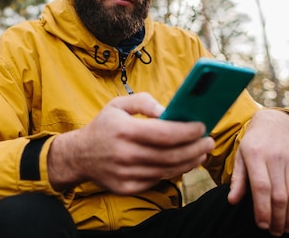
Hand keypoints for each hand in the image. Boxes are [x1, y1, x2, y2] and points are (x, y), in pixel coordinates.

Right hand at [48, 93, 214, 193]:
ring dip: (189, 161)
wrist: (79, 155)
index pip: (164, 134)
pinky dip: (173, 172)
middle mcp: (125, 154)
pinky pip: (157, 181)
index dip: (187, 131)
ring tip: (201, 152)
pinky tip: (182, 163)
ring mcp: (125, 173)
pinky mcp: (126, 187)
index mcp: (124, 130)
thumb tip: (167, 110)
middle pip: (171, 155)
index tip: (202, 126)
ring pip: (167, 170)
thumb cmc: (104, 127)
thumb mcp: (117, 105)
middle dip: (196, 148)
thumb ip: (142, 101)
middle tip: (209, 141)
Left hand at [227, 109, 288, 235]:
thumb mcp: (240, 155)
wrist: (276, 122)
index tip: (261, 225)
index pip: (261, 187)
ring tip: (285, 228)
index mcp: (255, 155)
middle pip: (279, 195)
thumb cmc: (254, 143)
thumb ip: (238, 179)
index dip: (262, 209)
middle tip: (274, 232)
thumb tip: (232, 200)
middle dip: (277, 218)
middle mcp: (275, 158)